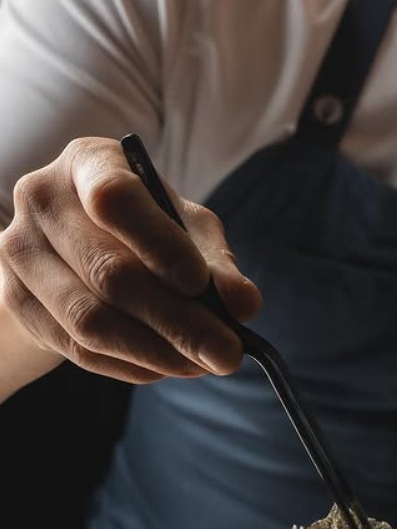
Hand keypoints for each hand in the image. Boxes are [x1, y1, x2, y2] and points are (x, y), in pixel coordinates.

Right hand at [0, 136, 260, 383]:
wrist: (72, 245)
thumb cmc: (145, 225)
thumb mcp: (186, 227)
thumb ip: (216, 262)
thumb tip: (243, 305)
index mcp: (89, 162)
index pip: (116, 199)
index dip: (158, 244)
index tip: (200, 285)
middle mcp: (42, 200)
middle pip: (108, 272)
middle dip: (177, 321)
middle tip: (228, 352)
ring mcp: (19, 252)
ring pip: (89, 320)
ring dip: (156, 352)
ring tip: (205, 364)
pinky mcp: (15, 300)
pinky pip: (76, 348)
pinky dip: (131, 365)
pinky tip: (169, 366)